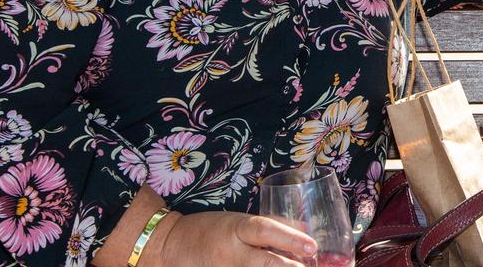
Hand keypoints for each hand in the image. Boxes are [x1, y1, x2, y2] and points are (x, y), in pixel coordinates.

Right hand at [153, 211, 317, 266]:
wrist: (170, 246)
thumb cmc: (210, 229)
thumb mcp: (238, 220)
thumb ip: (272, 224)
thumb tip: (304, 229)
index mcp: (236, 228)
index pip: (265, 230)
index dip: (290, 238)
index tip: (312, 246)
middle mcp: (230, 253)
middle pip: (264, 262)